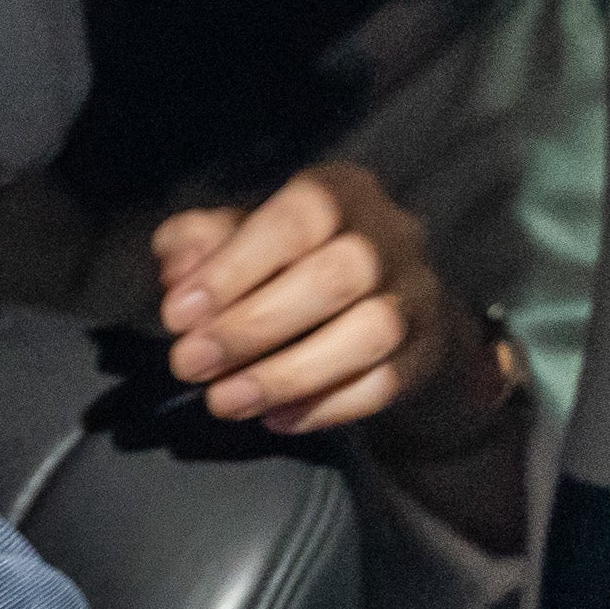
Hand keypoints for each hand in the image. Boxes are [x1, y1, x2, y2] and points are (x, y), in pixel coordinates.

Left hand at [153, 162, 503, 442]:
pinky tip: (274, 417)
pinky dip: (326, 406)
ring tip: (225, 400)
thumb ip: (198, 242)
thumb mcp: (235, 235)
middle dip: (252, 328)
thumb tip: (181, 272)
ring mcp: (419, 293)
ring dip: (288, 375)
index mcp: (341, 191)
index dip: (234, 268)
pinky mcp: (430, 349)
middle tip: (190, 363)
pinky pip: (388, 382)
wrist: (374, 294)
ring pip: (371, 333)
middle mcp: (392, 235)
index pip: (297, 218)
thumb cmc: (287, 260)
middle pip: (336, 277)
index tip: (178, 314)